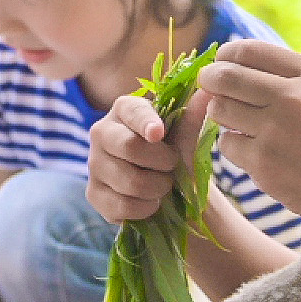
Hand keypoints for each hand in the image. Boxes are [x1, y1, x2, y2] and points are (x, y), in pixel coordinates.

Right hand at [87, 92, 198, 224]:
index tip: (159, 133)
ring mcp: (94, 164)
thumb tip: (207, 93)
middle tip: (172, 166)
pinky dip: (146, 208)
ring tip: (163, 184)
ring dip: (158, 188)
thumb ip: (192, 115)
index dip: (146, 122)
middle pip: (130, 147)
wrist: (166, 187)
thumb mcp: (185, 135)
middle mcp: (102, 132)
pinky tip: (150, 201)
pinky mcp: (93, 194)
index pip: (132, 111)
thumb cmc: (173, 152)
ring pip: (130, 181)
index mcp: (124, 109)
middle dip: (162, 162)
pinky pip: (123, 206)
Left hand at [197, 40, 300, 216]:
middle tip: (208, 84)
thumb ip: (282, 74)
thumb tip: (226, 62)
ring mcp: (276, 131)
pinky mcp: (262, 162)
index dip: (226, 55)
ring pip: (219, 109)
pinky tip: (255, 150)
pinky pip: (226, 143)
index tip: (221, 63)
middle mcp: (293, 98)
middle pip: (226, 76)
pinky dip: (234, 145)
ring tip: (239, 120)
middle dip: (210, 79)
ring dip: (221, 113)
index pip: (249, 49)